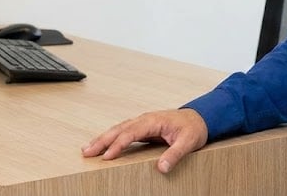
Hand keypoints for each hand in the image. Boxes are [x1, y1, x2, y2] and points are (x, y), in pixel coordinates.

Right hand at [81, 108, 207, 172]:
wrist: (200, 117)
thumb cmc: (194, 128)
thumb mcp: (188, 142)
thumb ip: (175, 154)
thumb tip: (162, 168)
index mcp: (154, 120)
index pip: (131, 132)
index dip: (118, 144)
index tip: (107, 156)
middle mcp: (146, 119)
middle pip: (120, 129)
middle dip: (102, 140)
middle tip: (86, 152)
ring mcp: (144, 122)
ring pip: (119, 129)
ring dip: (103, 138)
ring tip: (87, 149)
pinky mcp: (144, 128)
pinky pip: (124, 132)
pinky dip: (112, 138)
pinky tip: (103, 146)